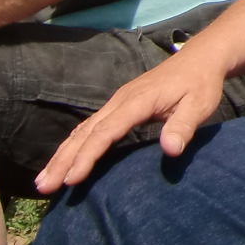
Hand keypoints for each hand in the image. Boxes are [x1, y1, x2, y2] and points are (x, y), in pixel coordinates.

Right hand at [35, 51, 229, 192]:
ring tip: (44, 181)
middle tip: (44, 187)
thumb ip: (184, 126)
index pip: (106, 132)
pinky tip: (64, 161)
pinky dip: (73, 146)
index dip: (88, 156)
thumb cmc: (200, 84)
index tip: (72, 179)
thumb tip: (170, 150)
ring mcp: (117, 103)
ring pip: (82, 130)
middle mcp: (120, 101)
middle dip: (63, 159)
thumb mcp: (199, 105)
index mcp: (137, 101)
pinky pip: (90, 128)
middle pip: (85, 132)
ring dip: (62, 155)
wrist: (199, 58)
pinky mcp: (118, 106)